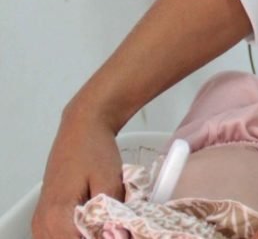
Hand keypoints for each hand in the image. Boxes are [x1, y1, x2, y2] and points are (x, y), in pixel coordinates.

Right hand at [32, 106, 122, 238]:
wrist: (82, 128)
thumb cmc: (95, 150)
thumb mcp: (110, 182)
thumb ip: (111, 214)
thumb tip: (117, 234)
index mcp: (57, 214)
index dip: (102, 238)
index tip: (117, 231)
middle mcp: (43, 220)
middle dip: (94, 237)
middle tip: (114, 228)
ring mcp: (41, 219)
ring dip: (85, 236)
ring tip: (105, 225)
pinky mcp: (45, 214)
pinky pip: (58, 236)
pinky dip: (75, 233)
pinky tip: (92, 225)